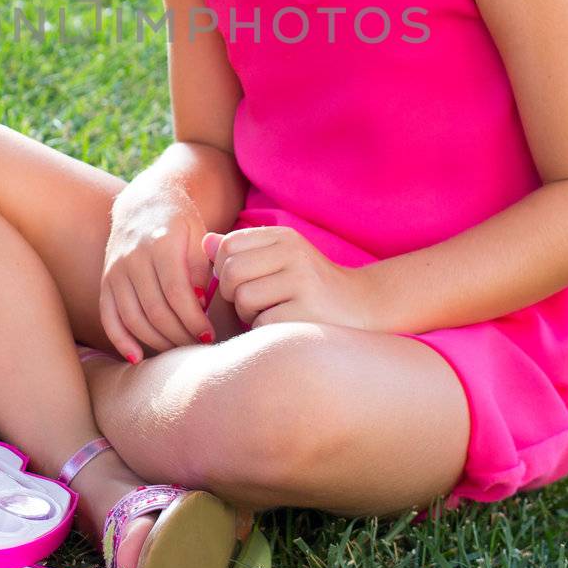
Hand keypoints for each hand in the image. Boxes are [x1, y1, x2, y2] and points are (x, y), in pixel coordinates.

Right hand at [100, 189, 217, 361]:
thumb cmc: (179, 221)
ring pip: (132, 318)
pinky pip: (108, 316)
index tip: (209, 335)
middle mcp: (133, 258)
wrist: (144, 203)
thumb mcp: (198, 233)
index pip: (177, 292)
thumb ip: (199, 267)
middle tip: (198, 347)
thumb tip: (198, 305)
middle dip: (179, 335)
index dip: (194, 320)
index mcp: (160, 243)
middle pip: (155, 310)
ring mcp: (115, 270)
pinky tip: (137, 357)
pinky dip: (120, 340)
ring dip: (156, 342)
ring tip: (178, 353)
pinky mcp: (105, 281)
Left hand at [202, 226, 372, 331]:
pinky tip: (282, 328)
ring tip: (269, 315)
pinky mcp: (309, 310)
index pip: (228, 245)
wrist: (364, 306)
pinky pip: (262, 322)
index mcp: (284, 237)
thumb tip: (204, 242)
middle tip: (252, 304)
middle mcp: (294, 253)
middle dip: (233, 294)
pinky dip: (265, 330)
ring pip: (243, 298)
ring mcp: (303, 281)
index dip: (223, 268)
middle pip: (231, 272)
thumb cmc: (312, 286)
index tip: (239, 282)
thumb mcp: (280, 259)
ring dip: (248, 315)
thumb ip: (243, 251)